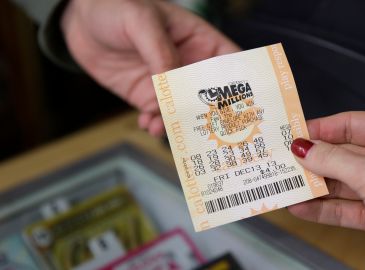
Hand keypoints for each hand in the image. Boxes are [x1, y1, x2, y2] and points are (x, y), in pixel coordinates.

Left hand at [61, 0, 239, 135]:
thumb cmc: (116, 6)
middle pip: (210, 95)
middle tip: (209, 131)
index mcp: (198, 41)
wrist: (79, 20)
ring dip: (180, 124)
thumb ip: (160, 52)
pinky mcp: (147, 95)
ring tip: (167, 128)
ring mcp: (167, 83)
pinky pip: (158, 116)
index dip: (240, 84)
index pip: (228, 64)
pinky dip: (156, 125)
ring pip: (184, 110)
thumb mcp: (142, 21)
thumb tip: (173, 84)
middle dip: (210, 114)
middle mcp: (187, 65)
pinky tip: (148, 124)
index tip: (244, 105)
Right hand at [289, 112, 364, 269]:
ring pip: (341, 183)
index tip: (295, 134)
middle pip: (343, 155)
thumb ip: (333, 160)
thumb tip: (302, 148)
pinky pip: (346, 208)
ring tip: (287, 185)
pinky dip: (323, 209)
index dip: (322, 129)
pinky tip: (301, 208)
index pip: (352, 124)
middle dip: (314, 161)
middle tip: (285, 161)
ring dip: (315, 186)